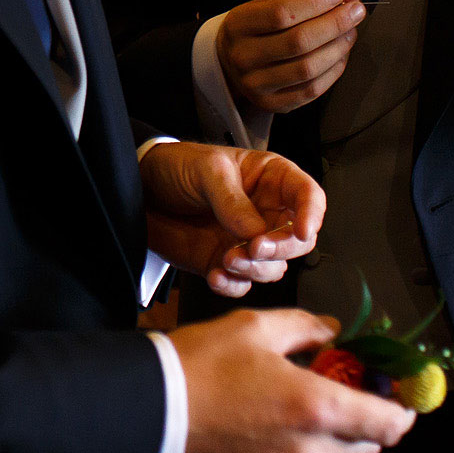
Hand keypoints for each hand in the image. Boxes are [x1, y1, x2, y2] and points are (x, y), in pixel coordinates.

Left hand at [140, 142, 325, 295]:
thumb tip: (256, 232)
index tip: (302, 231)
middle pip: (297, 240)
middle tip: (254, 248)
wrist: (141, 190)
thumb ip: (232, 200)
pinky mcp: (225, 262)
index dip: (312, 214)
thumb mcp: (207, 170)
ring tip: (227, 258)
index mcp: (271, 180)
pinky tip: (216, 276)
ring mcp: (247, 241)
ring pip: (273, 267)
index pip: (308, 195)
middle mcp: (266, 213)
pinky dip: (233, 285)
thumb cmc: (178, 167)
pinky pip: (242, 284)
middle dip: (281, 248)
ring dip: (255, 269)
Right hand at [169, 308, 414, 452]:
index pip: (391, 425)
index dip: (404, 406)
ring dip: (332, 431)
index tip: (396, 385)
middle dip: (369, 419)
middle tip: (349, 385)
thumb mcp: (253, 327)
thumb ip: (304, 327)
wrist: (144, 415)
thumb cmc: (199, 366)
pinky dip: (299, 443)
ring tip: (299, 395)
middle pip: (369, 447)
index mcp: (319, 408)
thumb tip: (331, 331)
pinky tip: (268, 414)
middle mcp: (310, 450)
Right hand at [217, 0, 364, 114]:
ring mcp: (256, 84)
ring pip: (308, 68)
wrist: (232, 62)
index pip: (281, 13)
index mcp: (238, 25)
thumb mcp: (270, 4)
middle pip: (298, 41)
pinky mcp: (272, 103)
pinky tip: (340, 55)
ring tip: (350, 33)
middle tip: (355, 12)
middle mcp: (243, 57)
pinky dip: (334, 70)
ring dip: (338, 48)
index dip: (315, 3)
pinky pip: (312, 90)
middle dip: (335, 24)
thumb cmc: (257, 29)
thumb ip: (306, 0)